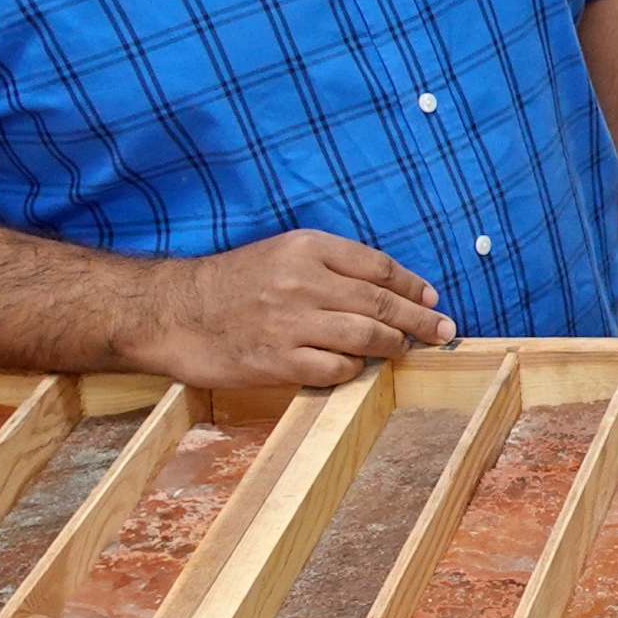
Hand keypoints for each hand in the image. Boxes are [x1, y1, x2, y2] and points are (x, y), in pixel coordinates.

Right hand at [131, 230, 454, 390]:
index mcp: (306, 247)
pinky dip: (353, 370)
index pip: (378, 265)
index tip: (432, 298)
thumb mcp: (282, 254)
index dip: (412, 285)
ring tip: (405, 349)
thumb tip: (391, 289)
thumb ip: (332, 265)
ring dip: (393, 345)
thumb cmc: (233, 284)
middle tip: (444, 330)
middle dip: (420, 319)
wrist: (173, 311)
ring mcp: (290, 323)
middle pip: (380, 302)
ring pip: (366, 336)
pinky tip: (355, 367)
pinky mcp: (277, 361)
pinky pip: (336, 369)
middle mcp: (302, 281)